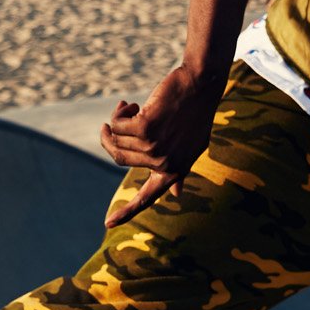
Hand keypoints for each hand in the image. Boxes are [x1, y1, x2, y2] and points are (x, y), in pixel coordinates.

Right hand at [100, 65, 219, 227]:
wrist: (201, 85)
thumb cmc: (196, 113)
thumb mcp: (193, 146)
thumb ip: (181, 169)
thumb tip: (177, 192)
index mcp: (174, 170)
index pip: (148, 198)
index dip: (126, 212)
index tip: (107, 224)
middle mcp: (164, 163)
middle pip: (120, 158)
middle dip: (109, 139)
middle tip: (109, 123)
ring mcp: (155, 147)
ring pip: (117, 139)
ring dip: (116, 121)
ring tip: (130, 107)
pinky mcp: (146, 127)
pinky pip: (117, 124)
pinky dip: (119, 112)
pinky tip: (130, 103)